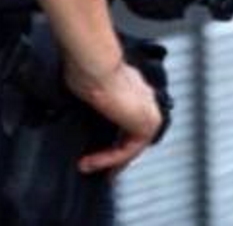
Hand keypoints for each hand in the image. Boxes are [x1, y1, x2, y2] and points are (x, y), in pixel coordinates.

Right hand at [64, 58, 164, 174]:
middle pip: (133, 138)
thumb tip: (83, 110)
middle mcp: (146, 100)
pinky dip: (109, 159)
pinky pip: (128, 150)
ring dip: (107, 160)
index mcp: (136, 89)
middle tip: (96, 168)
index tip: (97, 153)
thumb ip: (96, 102)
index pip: (129, 122)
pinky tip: (90, 162)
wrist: (95, 64)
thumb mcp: (90, 88)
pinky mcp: (146, 125)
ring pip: (130, 146)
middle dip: (114, 157)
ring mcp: (149, 113)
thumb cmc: (88, 69)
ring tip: (87, 166)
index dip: (114, 140)